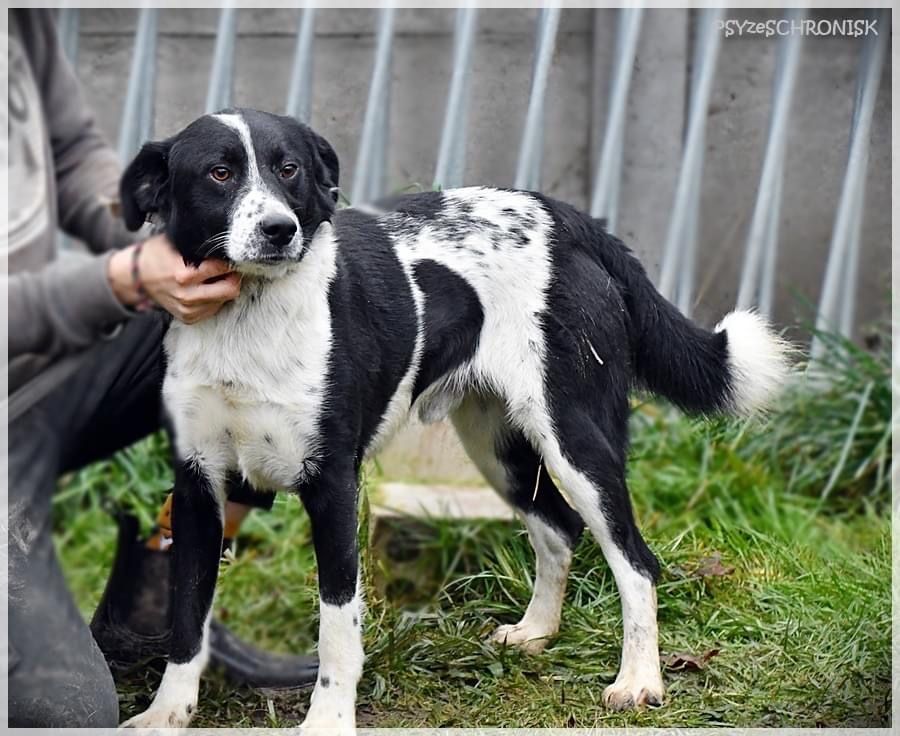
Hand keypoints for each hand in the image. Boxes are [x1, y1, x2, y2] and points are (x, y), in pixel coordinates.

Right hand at [108, 234, 240, 323]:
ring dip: (224, 288)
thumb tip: (222, 243)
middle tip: (230, 268)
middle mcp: (187, 296)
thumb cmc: (156, 256)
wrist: (135, 278)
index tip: (230, 256)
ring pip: (224, 300)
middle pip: (230, 290)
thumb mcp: (174, 241)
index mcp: (183, 275)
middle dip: (233, 277)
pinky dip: (214, 298)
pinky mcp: (189, 318)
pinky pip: (214, 308)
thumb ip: (198, 243)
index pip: (222, 268)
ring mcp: (188, 310)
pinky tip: (204, 288)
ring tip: (214, 277)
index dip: (229, 260)